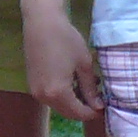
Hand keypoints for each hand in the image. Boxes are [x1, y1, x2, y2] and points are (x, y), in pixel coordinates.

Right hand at [21, 1, 103, 124]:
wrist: (41, 22)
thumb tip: (98, 106)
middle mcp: (43, 97)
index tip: (105, 107)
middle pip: (68, 113)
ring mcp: (35, 91)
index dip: (94, 113)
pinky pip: (50, 97)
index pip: (79, 113)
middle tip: (98, 99)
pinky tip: (72, 83)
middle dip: (84, 109)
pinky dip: (62, 96)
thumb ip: (90, 89)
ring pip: (58, 106)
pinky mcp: (32, 84)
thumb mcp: (84, 64)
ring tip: (87, 88)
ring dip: (73, 103)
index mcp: (58, 93)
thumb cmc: (65, 39)